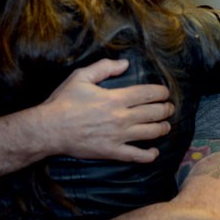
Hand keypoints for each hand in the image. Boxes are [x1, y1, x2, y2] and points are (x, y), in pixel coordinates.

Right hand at [37, 58, 171, 162]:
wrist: (50, 129)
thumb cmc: (64, 101)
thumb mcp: (80, 76)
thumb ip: (104, 67)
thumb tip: (125, 63)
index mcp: (115, 98)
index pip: (148, 94)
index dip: (161, 93)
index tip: (165, 93)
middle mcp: (121, 117)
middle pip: (154, 113)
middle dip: (166, 109)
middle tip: (169, 108)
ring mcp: (118, 136)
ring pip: (150, 133)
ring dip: (162, 128)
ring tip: (165, 125)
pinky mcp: (112, 152)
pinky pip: (136, 155)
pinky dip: (149, 154)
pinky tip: (154, 152)